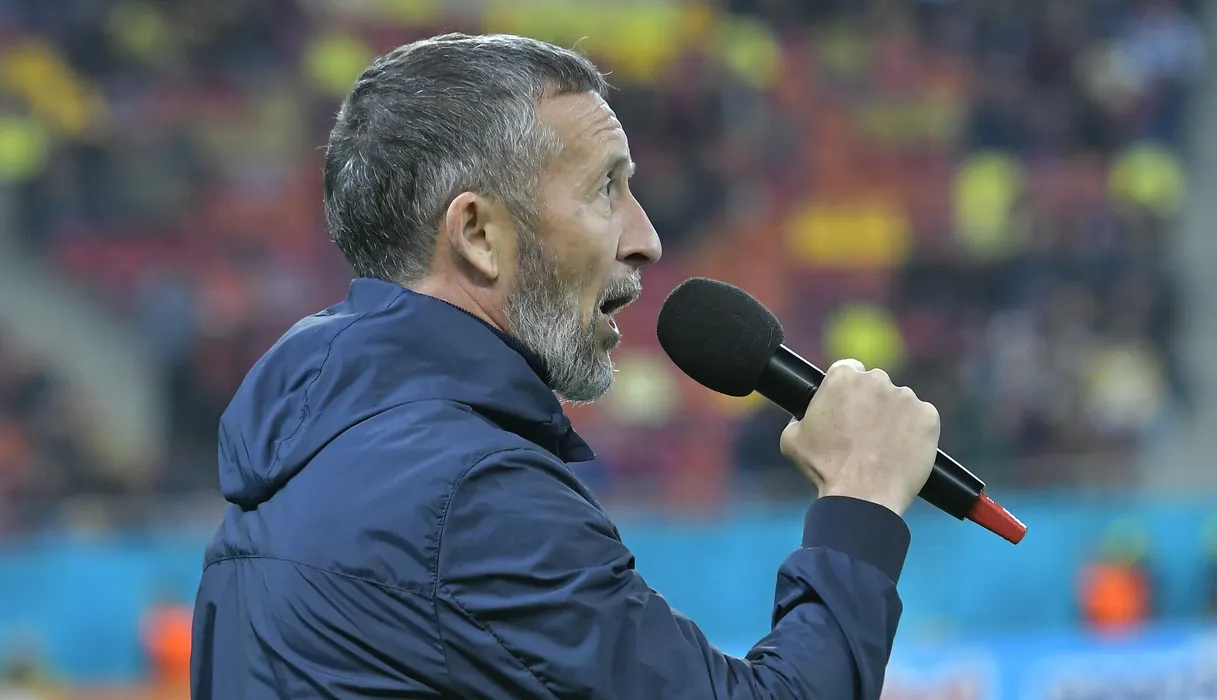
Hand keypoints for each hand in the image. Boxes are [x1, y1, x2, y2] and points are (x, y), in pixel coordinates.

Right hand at [780, 358, 938, 516]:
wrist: (862, 499)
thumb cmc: (824, 470)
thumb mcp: (792, 437)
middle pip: (875, 384)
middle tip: (863, 434)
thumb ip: (799, 414)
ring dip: (893, 418)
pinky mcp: (929, 417)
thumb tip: (807, 412)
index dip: (846, 391)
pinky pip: (922, 420)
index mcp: (843, 377)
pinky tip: (901, 451)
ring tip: (882, 448)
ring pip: (900, 402)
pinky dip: (914, 433)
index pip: (848, 370)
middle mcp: (876, 379)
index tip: (847, 409)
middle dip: (870, 403)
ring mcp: (906, 397)